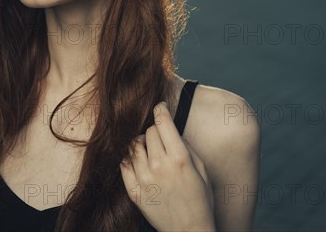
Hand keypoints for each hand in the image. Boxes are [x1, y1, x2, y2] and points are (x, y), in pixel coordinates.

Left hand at [119, 101, 215, 230]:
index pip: (163, 122)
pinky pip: (124, 164)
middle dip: (155, 131)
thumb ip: (187, 147)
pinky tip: (140, 163)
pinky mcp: (134, 191)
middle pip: (149, 132)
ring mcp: (144, 179)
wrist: (189, 231)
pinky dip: (130, 159)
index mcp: (179, 158)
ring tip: (150, 152)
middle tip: (161, 138)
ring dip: (142, 144)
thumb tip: (172, 130)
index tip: (160, 106)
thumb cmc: (200, 200)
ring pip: (134, 145)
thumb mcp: (202, 169)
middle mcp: (159, 165)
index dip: (161, 109)